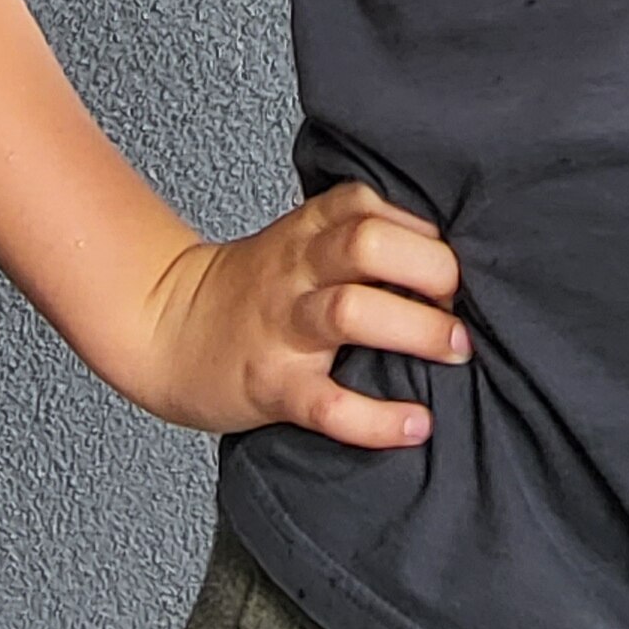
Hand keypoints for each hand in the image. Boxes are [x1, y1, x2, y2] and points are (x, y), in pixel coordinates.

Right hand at [124, 180, 471, 446]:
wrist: (166, 329)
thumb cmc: (254, 287)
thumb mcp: (299, 240)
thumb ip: (357, 233)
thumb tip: (446, 250)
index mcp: (308, 230)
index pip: (369, 204)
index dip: (421, 227)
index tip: (456, 256)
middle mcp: (297, 270)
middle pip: (367, 244)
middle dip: (429, 267)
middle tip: (462, 299)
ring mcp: (283, 327)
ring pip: (350, 311)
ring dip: (415, 329)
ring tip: (456, 350)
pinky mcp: (273, 386)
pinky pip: (327, 403)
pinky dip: (377, 420)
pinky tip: (415, 425)